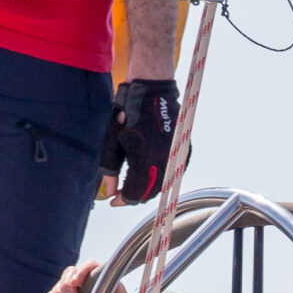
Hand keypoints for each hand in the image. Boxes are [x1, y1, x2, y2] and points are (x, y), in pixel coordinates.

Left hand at [100, 78, 181, 204]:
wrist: (151, 91)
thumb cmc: (127, 113)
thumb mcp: (112, 142)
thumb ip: (110, 170)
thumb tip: (110, 191)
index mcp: (145, 158)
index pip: (136, 192)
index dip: (123, 200)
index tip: (113, 201)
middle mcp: (164, 159)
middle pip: (150, 192)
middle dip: (134, 196)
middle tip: (121, 194)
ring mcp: (175, 154)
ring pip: (162, 184)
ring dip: (147, 188)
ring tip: (131, 184)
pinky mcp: (182, 148)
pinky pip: (172, 172)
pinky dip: (159, 177)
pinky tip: (146, 174)